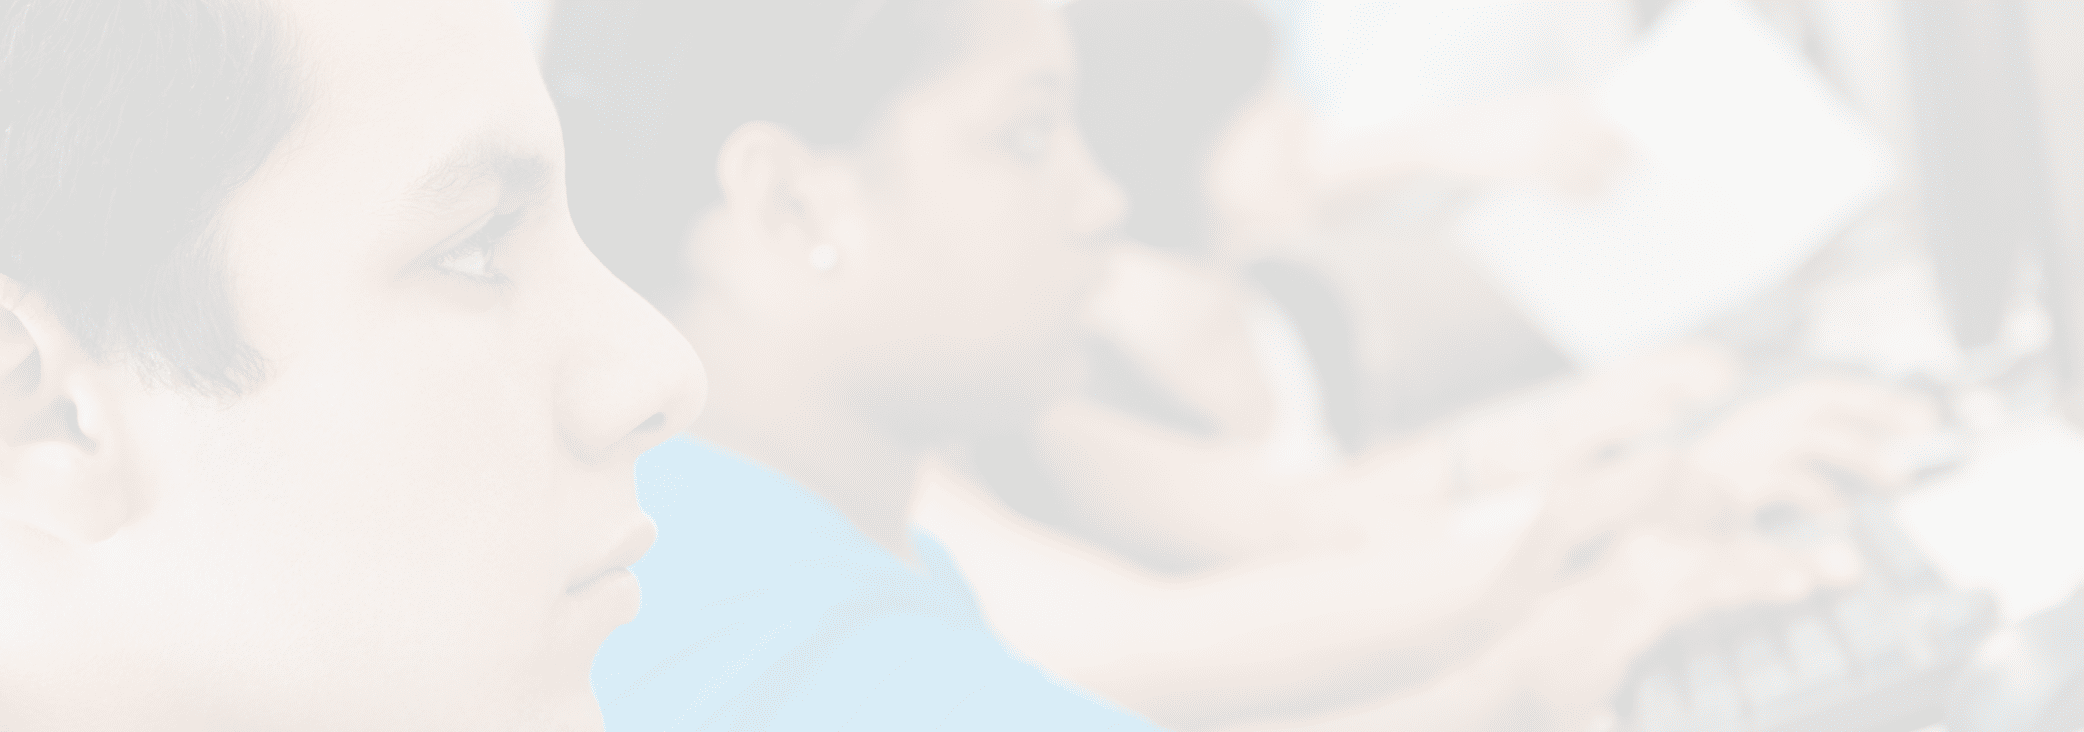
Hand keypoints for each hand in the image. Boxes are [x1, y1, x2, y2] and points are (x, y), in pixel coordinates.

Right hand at [1314, 90, 1630, 201]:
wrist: (1442, 140)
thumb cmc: (1489, 133)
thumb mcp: (1528, 116)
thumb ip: (1562, 123)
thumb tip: (1608, 148)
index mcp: (1561, 96)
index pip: (1611, 120)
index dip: (1628, 143)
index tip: (1640, 162)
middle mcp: (1559, 112)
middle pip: (1611, 143)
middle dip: (1624, 166)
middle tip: (1631, 184)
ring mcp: (1546, 138)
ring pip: (1595, 169)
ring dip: (1605, 187)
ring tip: (1608, 200)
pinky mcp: (1530, 164)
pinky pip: (1570, 187)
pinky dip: (1582, 199)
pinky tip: (1585, 204)